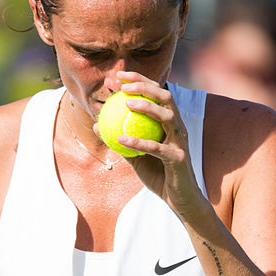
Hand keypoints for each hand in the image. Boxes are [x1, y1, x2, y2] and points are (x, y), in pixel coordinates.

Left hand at [96, 71, 204, 218]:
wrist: (178, 199)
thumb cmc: (158, 174)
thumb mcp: (135, 155)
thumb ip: (118, 139)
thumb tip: (95, 124)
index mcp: (170, 123)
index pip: (157, 94)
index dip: (140, 81)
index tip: (119, 76)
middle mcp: (178, 127)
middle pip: (166, 97)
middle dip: (145, 86)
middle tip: (123, 85)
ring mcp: (181, 142)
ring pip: (169, 117)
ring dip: (148, 107)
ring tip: (126, 103)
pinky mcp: (179, 159)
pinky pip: (157, 148)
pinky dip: (139, 142)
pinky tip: (121, 139)